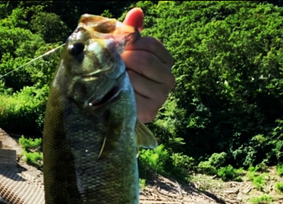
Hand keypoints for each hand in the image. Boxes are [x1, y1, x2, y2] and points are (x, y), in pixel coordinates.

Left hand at [122, 8, 174, 122]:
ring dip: (120, 76)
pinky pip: (132, 93)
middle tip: (113, 65)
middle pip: (145, 60)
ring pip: (137, 77)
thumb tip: (137, 12)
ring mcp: (161, 97)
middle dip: (124, 61)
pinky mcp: (151, 111)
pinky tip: (116, 90)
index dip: (131, 45)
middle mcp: (169, 80)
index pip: (152, 45)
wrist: (113, 105)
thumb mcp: (126, 52)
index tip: (120, 50)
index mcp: (166, 62)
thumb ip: (131, 32)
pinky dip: (120, 89)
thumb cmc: (121, 75)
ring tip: (113, 78)